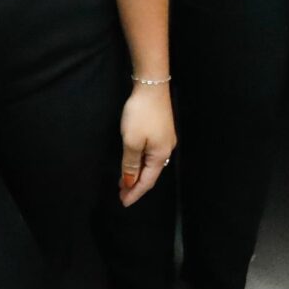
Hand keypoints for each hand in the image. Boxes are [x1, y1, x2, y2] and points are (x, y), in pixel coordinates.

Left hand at [117, 85, 176, 206]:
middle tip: (122, 194)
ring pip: (151, 163)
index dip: (135, 192)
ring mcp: (165, 139)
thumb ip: (130, 164)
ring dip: (138, 173)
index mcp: (160, 155)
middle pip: (151, 173)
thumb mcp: (131, 142)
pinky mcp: (162, 129)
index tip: (123, 202)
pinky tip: (134, 162)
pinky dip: (141, 162)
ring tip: (125, 181)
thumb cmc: (141, 115)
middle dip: (136, 185)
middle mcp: (166, 149)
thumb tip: (130, 182)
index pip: (147, 181)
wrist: (152, 85)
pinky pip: (151, 153)